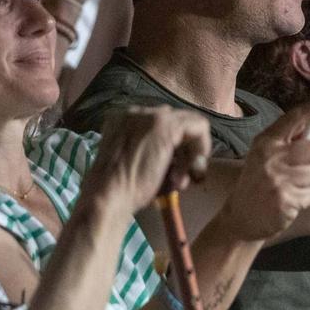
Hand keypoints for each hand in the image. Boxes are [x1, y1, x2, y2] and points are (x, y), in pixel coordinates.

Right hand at [83, 107, 215, 220]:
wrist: (107, 197)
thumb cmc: (117, 192)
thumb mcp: (132, 165)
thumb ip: (150, 153)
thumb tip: (177, 161)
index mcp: (123, 120)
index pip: (159, 126)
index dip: (172, 150)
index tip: (172, 174)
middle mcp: (135, 112)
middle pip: (175, 124)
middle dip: (183, 152)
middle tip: (180, 179)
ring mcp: (151, 116)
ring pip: (188, 125)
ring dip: (190, 155)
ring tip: (180, 181)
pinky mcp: (166, 125)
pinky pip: (199, 126)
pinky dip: (202, 148)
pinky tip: (193, 169)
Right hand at [215, 94, 309, 241]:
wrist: (239, 217)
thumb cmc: (258, 181)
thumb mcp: (263, 154)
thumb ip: (286, 140)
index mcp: (266, 141)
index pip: (295, 117)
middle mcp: (270, 157)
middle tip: (298, 169)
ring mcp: (277, 180)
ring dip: (308, 183)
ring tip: (288, 187)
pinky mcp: (285, 200)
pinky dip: (304, 199)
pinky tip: (287, 201)